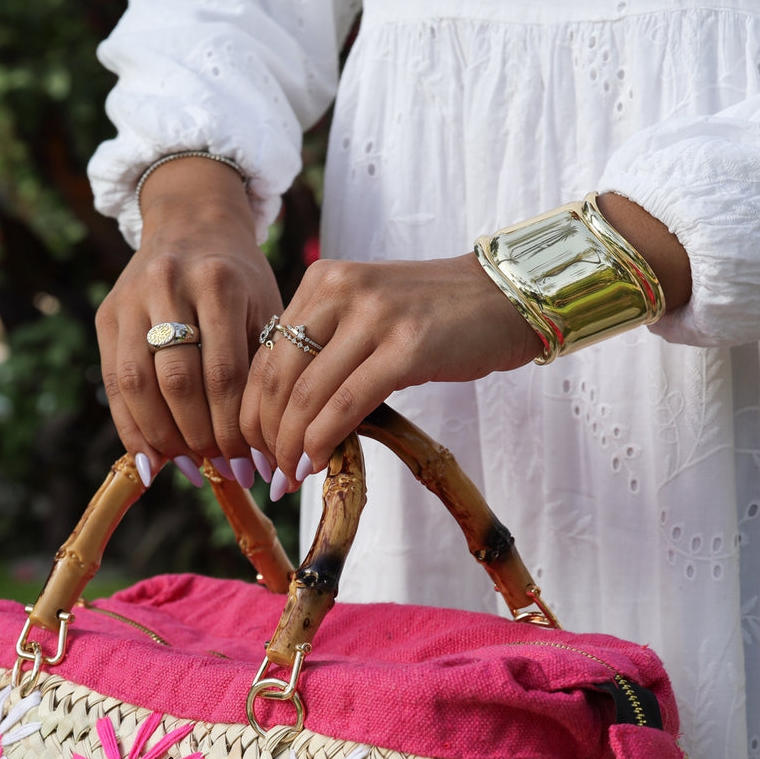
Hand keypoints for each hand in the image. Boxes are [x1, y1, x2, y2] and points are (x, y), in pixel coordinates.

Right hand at [94, 157, 280, 487]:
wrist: (192, 221)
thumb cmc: (240, 279)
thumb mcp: (265, 310)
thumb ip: (262, 374)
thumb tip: (263, 457)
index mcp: (219, 282)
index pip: (224, 374)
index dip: (233, 429)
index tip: (250, 466)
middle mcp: (169, 283)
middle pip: (178, 382)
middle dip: (200, 438)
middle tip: (222, 472)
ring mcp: (131, 298)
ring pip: (138, 385)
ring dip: (163, 439)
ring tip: (188, 469)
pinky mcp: (107, 314)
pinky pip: (114, 383)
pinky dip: (131, 428)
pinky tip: (151, 461)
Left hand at [238, 194, 690, 494]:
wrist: (510, 298)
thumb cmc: (440, 318)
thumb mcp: (370, 317)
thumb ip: (327, 349)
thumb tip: (283, 415)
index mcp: (323, 281)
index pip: (265, 353)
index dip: (250, 410)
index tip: (252, 451)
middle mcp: (341, 290)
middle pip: (277, 377)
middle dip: (265, 435)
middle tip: (269, 473)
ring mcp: (375, 316)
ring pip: (306, 394)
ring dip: (292, 446)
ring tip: (291, 477)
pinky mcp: (407, 346)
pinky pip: (347, 403)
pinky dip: (325, 440)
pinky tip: (321, 463)